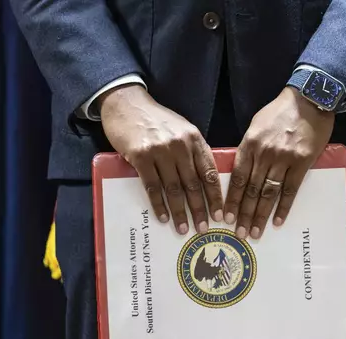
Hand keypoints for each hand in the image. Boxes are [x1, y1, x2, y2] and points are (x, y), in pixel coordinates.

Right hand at [98, 84, 222, 234]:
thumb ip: (193, 151)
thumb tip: (205, 180)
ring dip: (179, 211)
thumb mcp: (182, 129)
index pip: (210, 172)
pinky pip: (152, 186)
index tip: (218, 215)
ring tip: (183, 228)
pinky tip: (164, 217)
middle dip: (199, 209)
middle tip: (202, 228)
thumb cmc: (156, 119)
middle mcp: (180, 145)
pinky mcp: (140, 156)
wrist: (127, 103)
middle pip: (193, 184)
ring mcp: (160, 151)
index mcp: (194, 139)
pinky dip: (159, 204)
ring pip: (174, 188)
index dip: (215, 197)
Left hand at [224, 87, 333, 239]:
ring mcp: (283, 159)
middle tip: (239, 233)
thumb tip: (241, 171)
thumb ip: (248, 149)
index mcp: (249, 145)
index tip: (226, 217)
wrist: (309, 99)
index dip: (231, 200)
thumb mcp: (256, 126)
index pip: (236, 178)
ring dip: (261, 215)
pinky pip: (290, 190)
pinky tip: (278, 221)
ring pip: (268, 193)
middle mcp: (264, 154)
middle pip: (250, 190)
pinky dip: (283, 207)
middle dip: (244, 214)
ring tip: (255, 232)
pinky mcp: (302, 163)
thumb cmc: (279, 112)